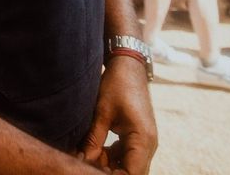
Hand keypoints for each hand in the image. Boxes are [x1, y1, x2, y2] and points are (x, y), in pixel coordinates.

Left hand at [78, 56, 156, 173]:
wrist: (129, 66)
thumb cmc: (117, 85)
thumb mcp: (101, 113)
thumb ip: (93, 141)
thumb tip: (81, 162)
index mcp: (143, 139)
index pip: (132, 174)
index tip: (90, 171)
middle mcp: (148, 144)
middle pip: (131, 172)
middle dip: (109, 172)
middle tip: (87, 162)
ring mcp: (144, 142)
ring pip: (127, 166)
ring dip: (108, 165)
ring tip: (87, 154)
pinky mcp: (138, 138)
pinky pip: (126, 156)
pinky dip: (110, 157)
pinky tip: (94, 149)